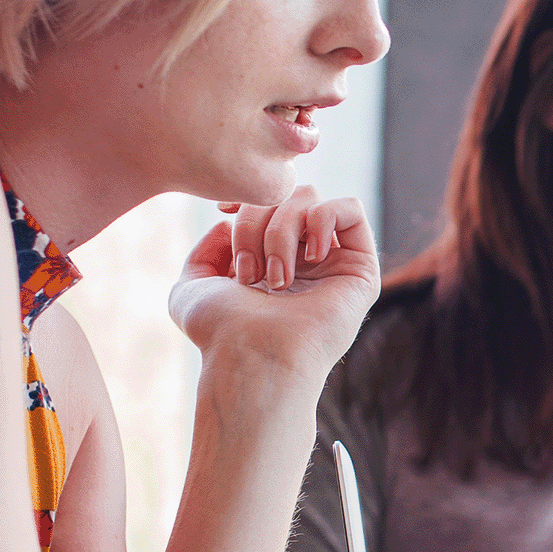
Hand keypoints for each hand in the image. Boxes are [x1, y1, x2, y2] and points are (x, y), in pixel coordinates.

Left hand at [168, 186, 381, 376]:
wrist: (250, 356)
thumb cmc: (220, 331)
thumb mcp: (191, 286)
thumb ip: (206, 250)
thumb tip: (231, 222)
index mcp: (268, 261)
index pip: (266, 203)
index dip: (246, 198)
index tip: (224, 211)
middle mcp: (302, 259)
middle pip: (282, 195)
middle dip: (255, 224)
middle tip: (248, 272)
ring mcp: (332, 263)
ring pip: (310, 198)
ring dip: (281, 230)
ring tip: (274, 278)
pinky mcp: (361, 268)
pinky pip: (350, 209)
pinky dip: (322, 219)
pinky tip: (309, 256)